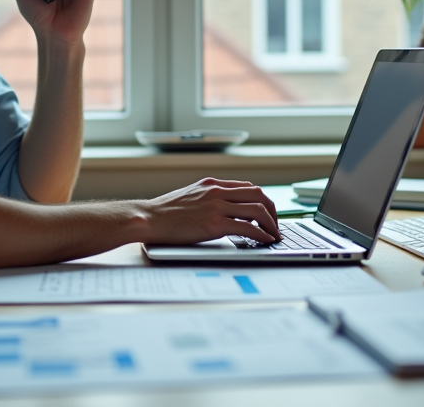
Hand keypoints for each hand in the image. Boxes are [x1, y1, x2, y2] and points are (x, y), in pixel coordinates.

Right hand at [137, 178, 280, 244]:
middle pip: (258, 194)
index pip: (248, 187)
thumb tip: (226, 209)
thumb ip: (209, 198)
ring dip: (271, 223)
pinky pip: (248, 227)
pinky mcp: (214, 224)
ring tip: (274, 235)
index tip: (267, 213)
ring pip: (257, 209)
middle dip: (272, 210)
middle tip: (275, 225)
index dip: (262, 201)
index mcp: (212, 184)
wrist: (148, 218)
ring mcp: (216, 206)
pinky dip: (262, 235)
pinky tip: (265, 241)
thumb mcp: (190, 196)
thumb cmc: (165, 212)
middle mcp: (217, 191)